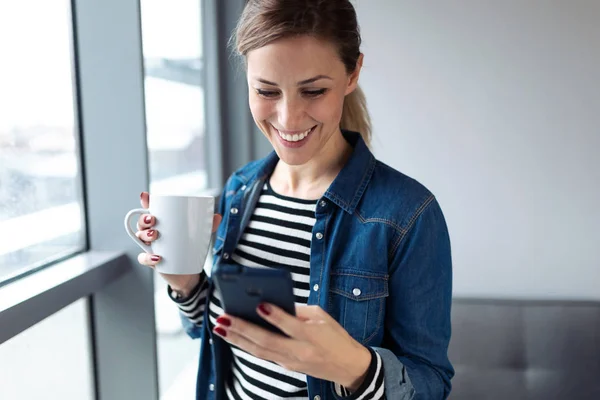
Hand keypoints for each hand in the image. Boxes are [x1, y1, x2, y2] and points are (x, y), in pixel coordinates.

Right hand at [136, 191, 221, 295]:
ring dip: (144, 234)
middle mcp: (153, 233)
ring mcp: (151, 247)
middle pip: (142, 222)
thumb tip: (217, 216)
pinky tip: (158, 258)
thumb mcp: (199, 235)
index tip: (146, 196)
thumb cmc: (190, 248)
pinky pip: (143, 258)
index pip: (151, 209)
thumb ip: (208, 225)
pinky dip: (148, 258)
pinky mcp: (152, 262)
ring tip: (155, 235)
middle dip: (144, 219)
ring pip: (139, 237)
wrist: (188, 272)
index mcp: (163, 223)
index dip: (146, 201)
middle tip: (153, 220)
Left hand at [213, 304, 370, 390]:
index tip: (259, 304)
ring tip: (220, 327)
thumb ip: (299, 312)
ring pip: (260, 351)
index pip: (290, 325)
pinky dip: (246, 345)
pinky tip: (233, 336)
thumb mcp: (322, 318)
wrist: (348, 366)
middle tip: (225, 318)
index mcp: (312, 335)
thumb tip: (273, 303)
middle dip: (243, 329)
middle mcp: (300, 350)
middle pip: (267, 341)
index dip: (275, 316)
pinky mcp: (287, 366)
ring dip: (237, 339)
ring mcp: (292, 361)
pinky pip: (263, 355)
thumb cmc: (336, 337)